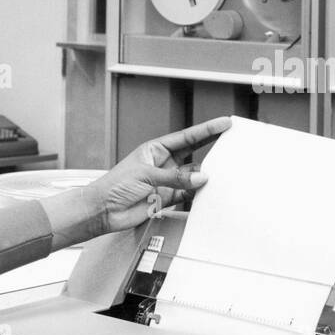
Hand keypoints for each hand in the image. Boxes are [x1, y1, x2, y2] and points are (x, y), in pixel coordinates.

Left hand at [82, 117, 231, 235]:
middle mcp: (163, 163)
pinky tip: (208, 191)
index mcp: (155, 149)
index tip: (224, 123)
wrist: (103, 211)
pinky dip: (198, 193)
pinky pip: (188, 194)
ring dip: (205, 176)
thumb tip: (201, 178)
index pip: (186, 137)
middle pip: (194, 153)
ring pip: (193, 176)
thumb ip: (174, 178)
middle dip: (212, 146)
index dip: (207, 130)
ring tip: (222, 172)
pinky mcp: (167, 198)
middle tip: (231, 141)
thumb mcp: (146, 176)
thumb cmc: (114, 186)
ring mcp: (166, 181)